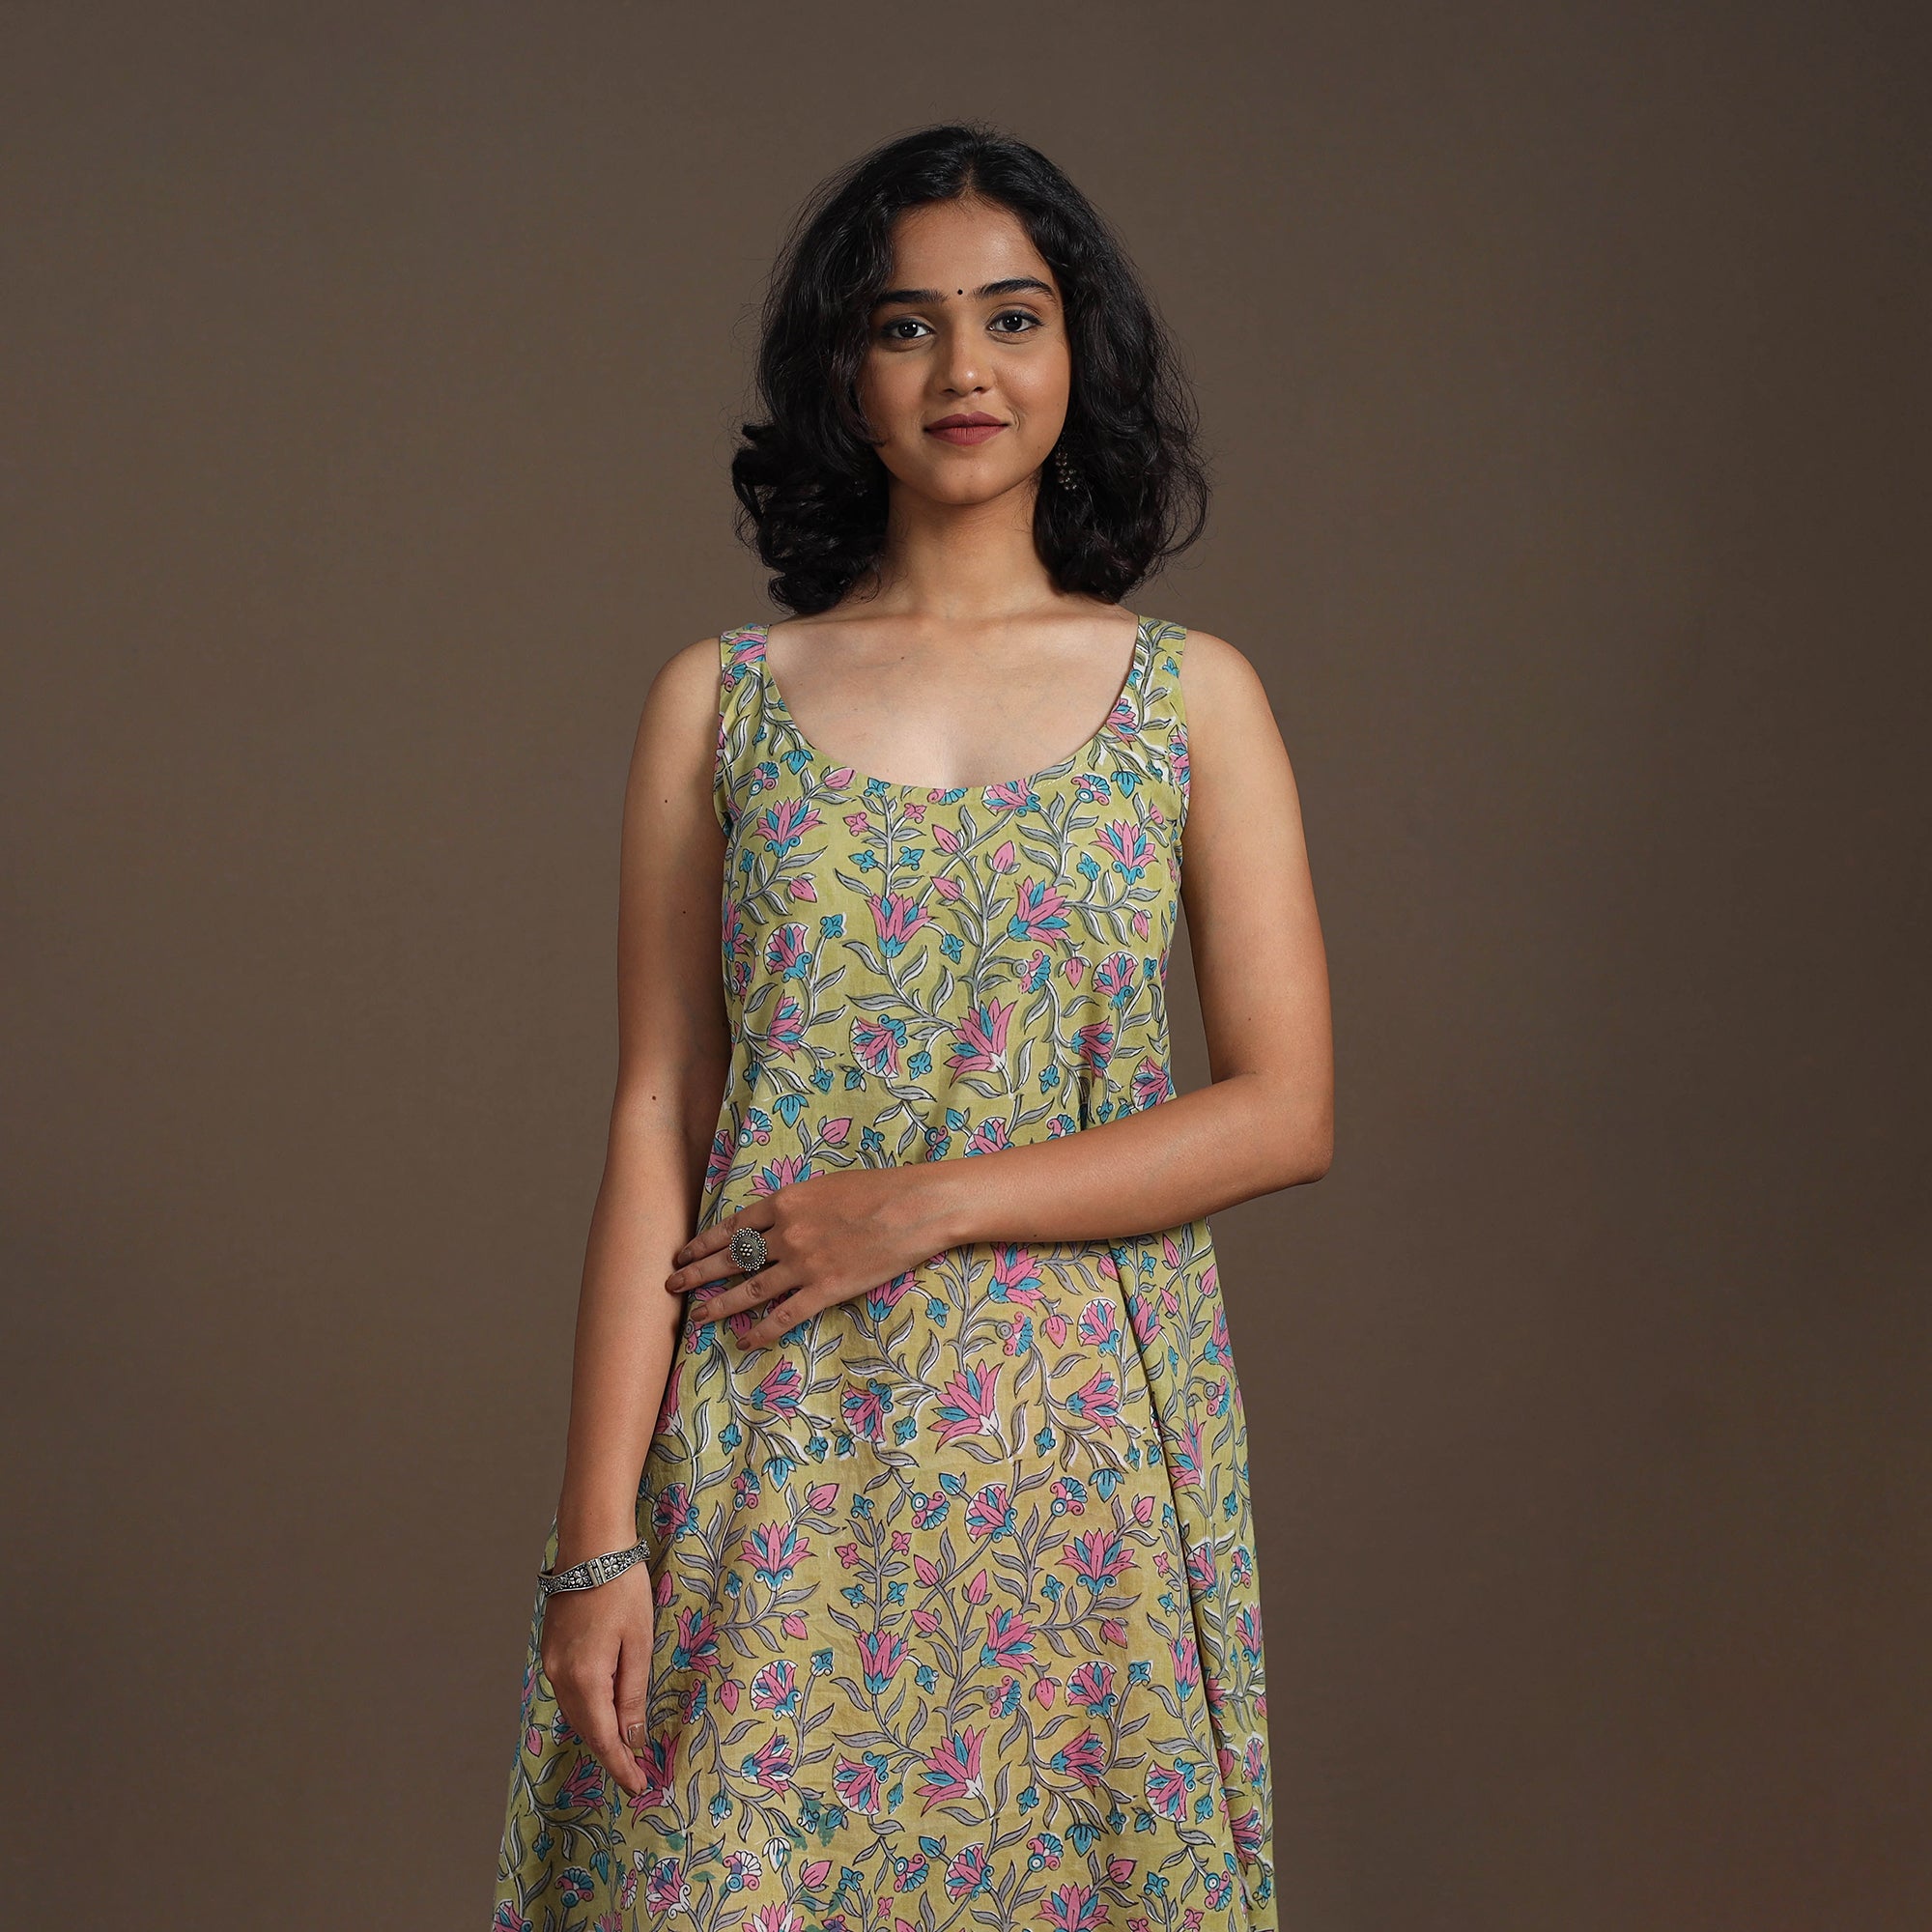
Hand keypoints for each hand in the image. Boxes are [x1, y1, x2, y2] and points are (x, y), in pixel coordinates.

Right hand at [538, 1561, 656, 1801]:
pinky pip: (569, 1692)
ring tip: (624, 1747)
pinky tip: (605, 1709)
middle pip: (587, 1728)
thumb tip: (631, 1738)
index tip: (638, 1788)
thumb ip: (633, 1693)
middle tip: (636, 1773)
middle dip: (610, 1752)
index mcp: (585, 1678)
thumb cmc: (622, 1589)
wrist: (591, 1546)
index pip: (603, 1738)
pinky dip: (588, 1707)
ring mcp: (550, 1663)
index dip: (620, 1767)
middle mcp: (559, 1676)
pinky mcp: (550, 1650)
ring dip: (599, 1731)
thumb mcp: (639, 1642)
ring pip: (576, 1712)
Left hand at [665, 1166, 955, 1347]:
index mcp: (785, 1203)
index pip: (733, 1227)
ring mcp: (803, 1265)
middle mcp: (785, 1235)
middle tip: (671, 1285)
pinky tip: (745, 1341)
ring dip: (720, 1304)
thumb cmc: (878, 1189)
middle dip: (698, 1272)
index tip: (684, 1252)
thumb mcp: (827, 1185)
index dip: (704, 1242)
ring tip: (697, 1315)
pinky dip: (762, 1330)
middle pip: (731, 1258)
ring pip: (750, 1289)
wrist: (914, 1208)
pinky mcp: (825, 1290)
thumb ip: (797, 1204)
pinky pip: (785, 1315)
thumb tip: (775, 1219)